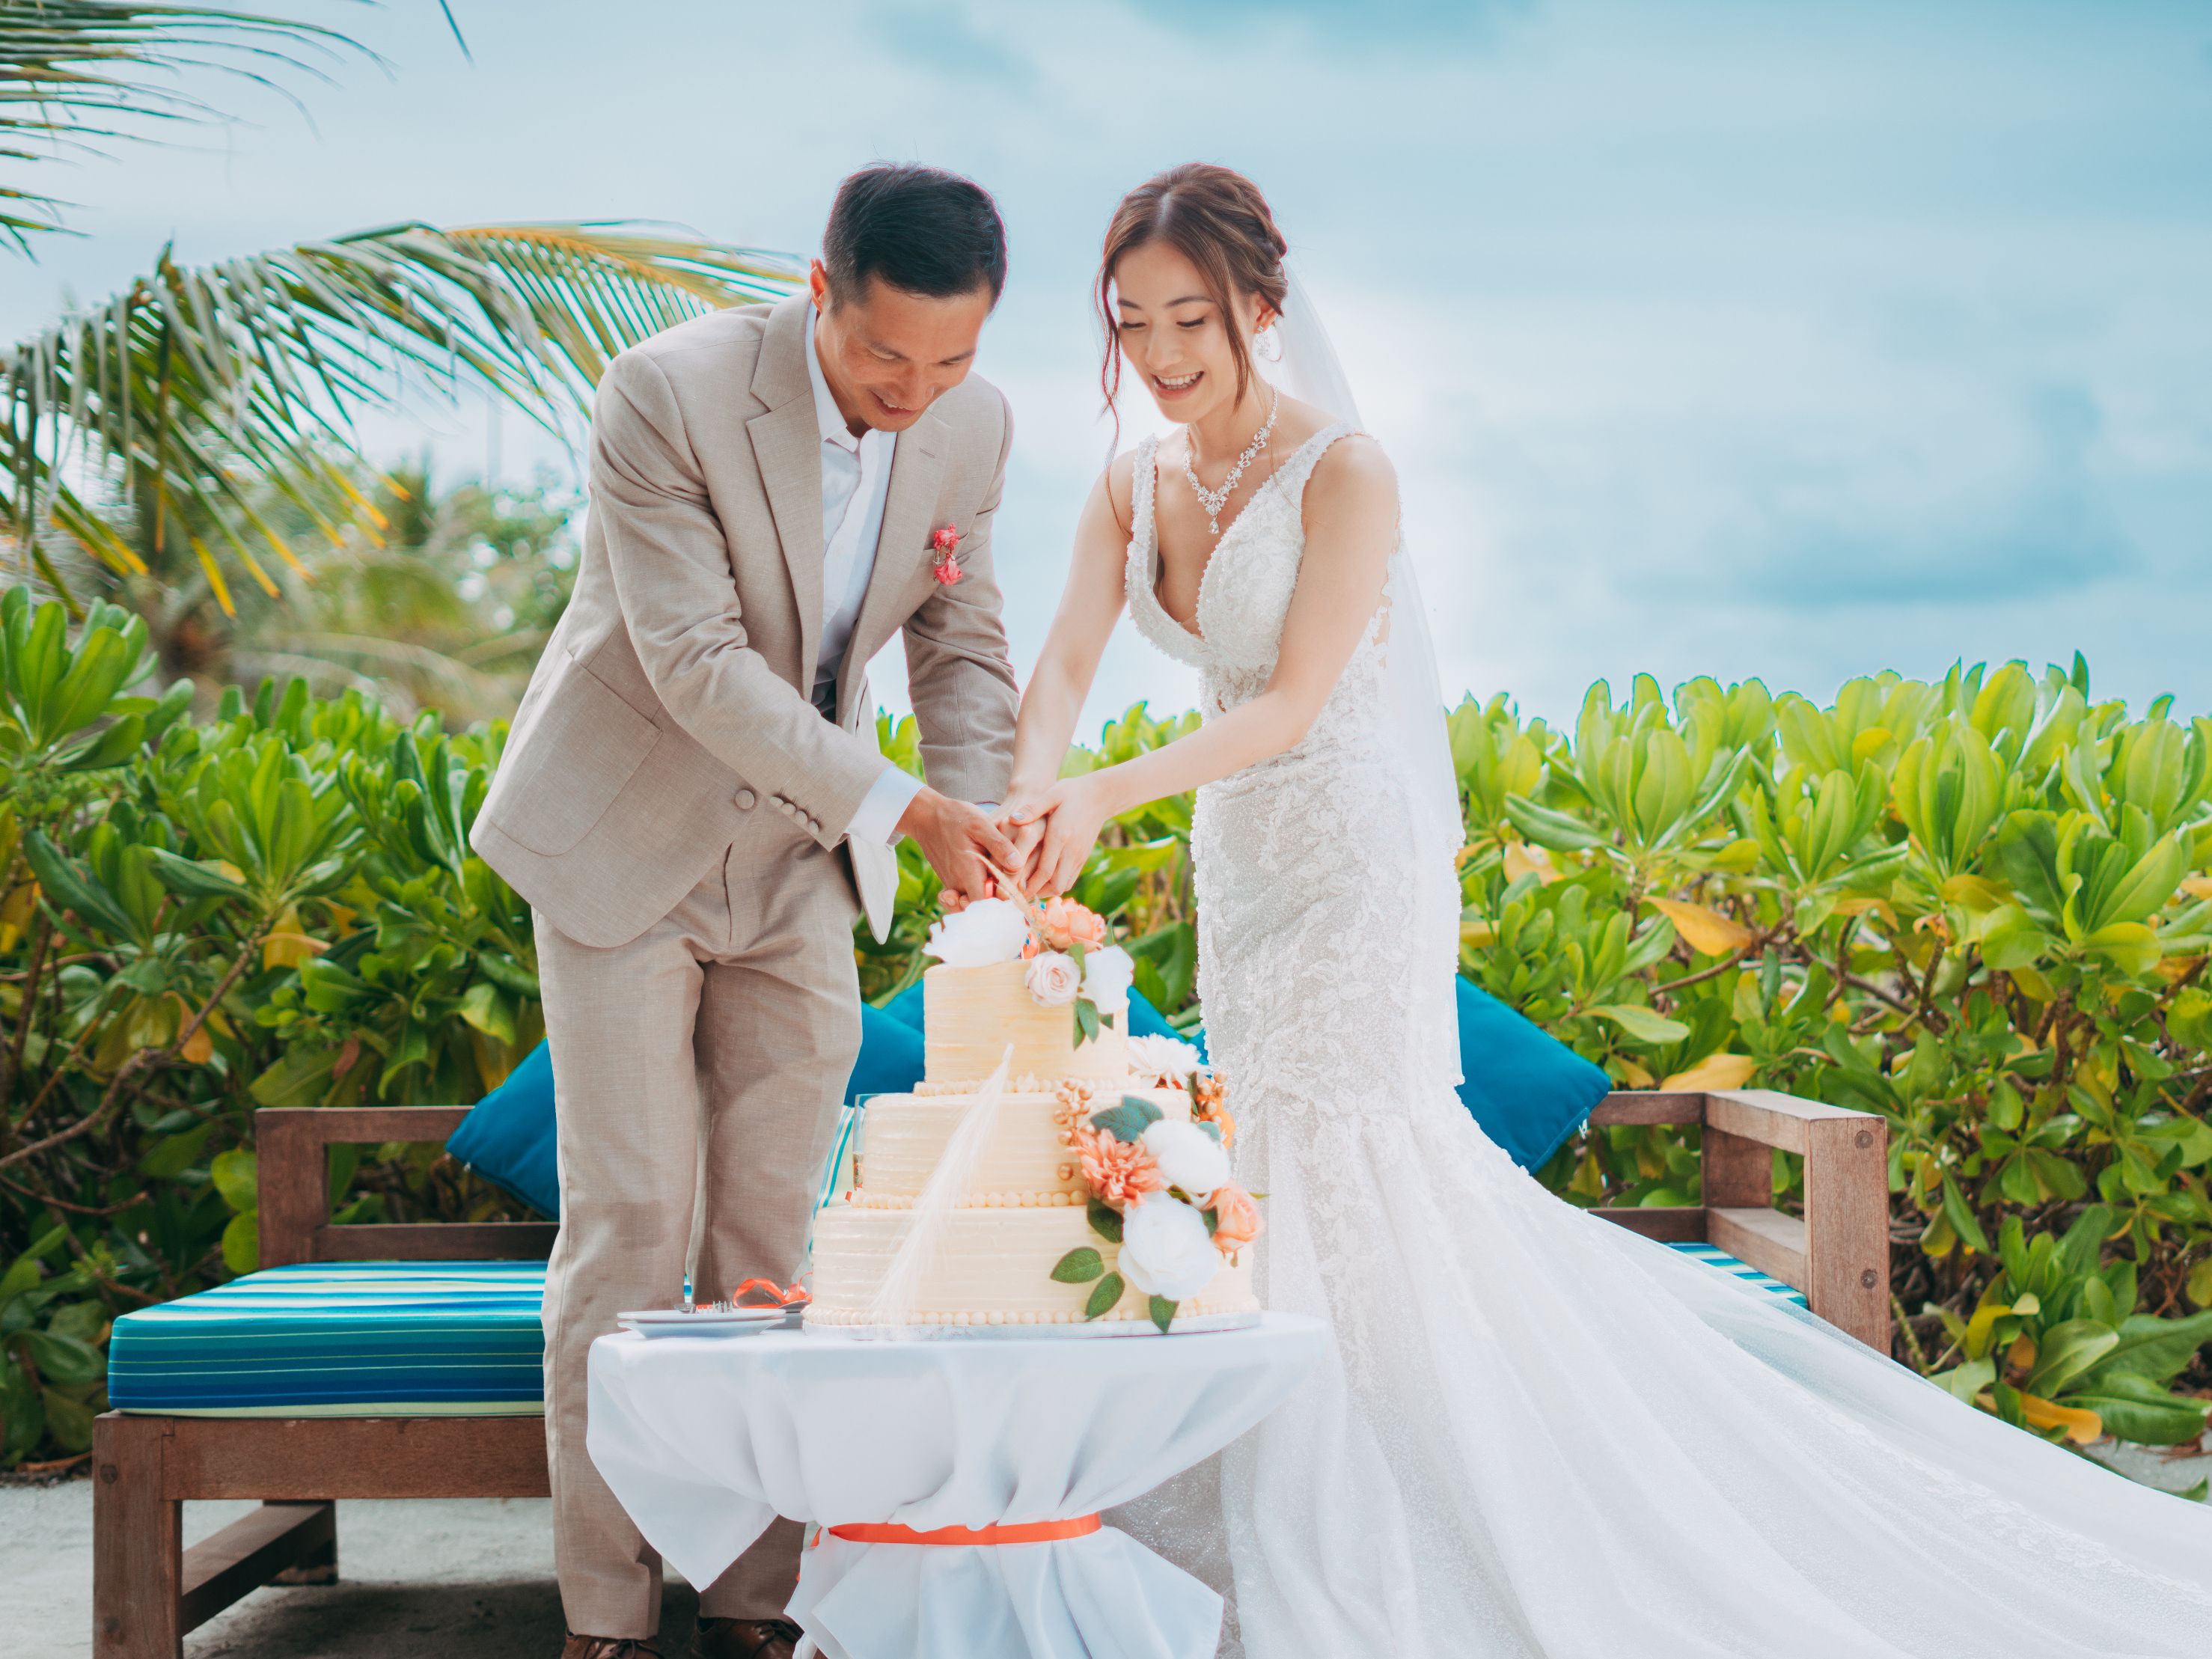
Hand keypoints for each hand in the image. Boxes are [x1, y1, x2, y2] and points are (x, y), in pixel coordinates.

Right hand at [897, 788, 1018, 903]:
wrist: (927, 817)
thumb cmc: (955, 818)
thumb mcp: (980, 824)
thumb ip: (999, 845)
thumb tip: (1017, 864)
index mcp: (968, 872)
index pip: (984, 904)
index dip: (1000, 904)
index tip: (1014, 892)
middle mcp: (958, 883)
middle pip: (977, 910)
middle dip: (994, 906)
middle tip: (1007, 889)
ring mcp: (953, 884)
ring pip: (969, 905)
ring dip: (983, 902)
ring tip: (996, 885)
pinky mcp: (950, 882)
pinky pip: (962, 897)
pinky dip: (973, 895)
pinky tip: (985, 881)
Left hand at [1005, 774, 1111, 897]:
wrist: (1100, 796)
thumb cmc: (1072, 793)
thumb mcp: (1052, 794)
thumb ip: (1033, 808)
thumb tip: (1013, 820)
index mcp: (1060, 836)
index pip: (1045, 870)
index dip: (1029, 884)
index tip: (1013, 888)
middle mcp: (1071, 850)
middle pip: (1056, 885)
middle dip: (1036, 892)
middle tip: (1017, 891)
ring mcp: (1079, 856)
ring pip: (1063, 885)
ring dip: (1045, 891)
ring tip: (1028, 886)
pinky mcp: (1083, 858)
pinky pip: (1070, 879)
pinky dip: (1055, 885)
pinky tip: (1042, 880)